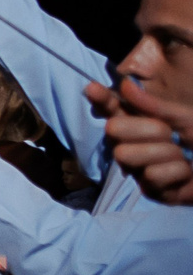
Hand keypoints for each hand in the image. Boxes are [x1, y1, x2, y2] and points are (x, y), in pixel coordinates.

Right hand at [88, 79, 192, 203]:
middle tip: (171, 135)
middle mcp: (130, 145)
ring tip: (181, 157)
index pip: (112, 109)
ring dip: (165, 153)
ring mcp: (137, 168)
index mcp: (137, 124)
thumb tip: (125, 85)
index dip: (101, 98)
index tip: (91, 87)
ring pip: (127, 154)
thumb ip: (154, 106)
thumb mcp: (183, 118)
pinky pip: (152, 175)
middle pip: (113, 129)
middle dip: (149, 129)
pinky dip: (176, 172)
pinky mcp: (148, 190)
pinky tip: (184, 174)